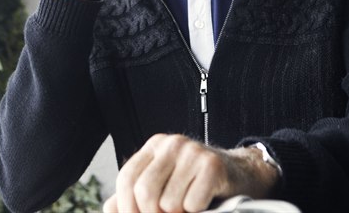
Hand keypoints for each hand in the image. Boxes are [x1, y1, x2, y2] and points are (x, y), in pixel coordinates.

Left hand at [103, 133, 279, 212]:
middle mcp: (171, 144)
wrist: (239, 174)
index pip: (126, 179)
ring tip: (187, 206)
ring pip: (168, 203)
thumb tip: (109, 209)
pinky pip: (192, 204)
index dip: (127, 208)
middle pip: (144, 192)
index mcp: (154, 147)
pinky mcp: (212, 165)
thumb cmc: (196, 182)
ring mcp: (192, 152)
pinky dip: (197, 212)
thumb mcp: (163, 182)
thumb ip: (134, 194)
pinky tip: (204, 202)